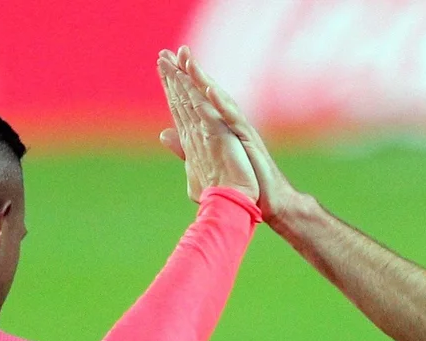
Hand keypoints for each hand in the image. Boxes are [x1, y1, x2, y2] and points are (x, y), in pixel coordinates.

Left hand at [175, 47, 302, 223]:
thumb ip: (183, 146)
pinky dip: (222, 104)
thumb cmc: (240, 183)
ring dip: (202, 80)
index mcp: (213, 128)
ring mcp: (237, 130)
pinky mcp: (248, 140)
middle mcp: (226, 124)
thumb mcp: (201, 163)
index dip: (175, 82)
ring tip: (187, 61)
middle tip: (169, 52)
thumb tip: (164, 133)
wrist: (264, 203)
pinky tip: (210, 89)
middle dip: (186, 72)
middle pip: (202, 93)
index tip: (161, 64)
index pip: (190, 100)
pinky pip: (234, 119)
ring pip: (218, 100)